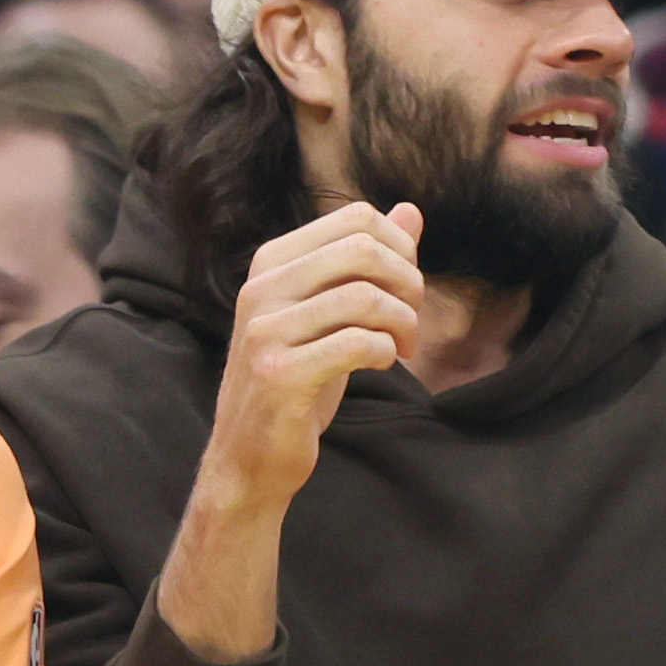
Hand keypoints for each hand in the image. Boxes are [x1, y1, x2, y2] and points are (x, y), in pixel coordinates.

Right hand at [158, 203, 422, 662]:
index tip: (407, 289)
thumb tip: (411, 212)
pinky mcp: (279, 373)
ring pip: (366, 297)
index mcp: (273, 262)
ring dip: (404, 325)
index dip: (402, 250)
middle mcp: (262, 287)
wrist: (252, 454)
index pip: (357, 219)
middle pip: (364, 250)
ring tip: (403, 349)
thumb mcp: (333, 312)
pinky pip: (358, 343)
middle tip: (412, 322)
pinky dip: (386, 353)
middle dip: (408, 284)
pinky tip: (383, 365)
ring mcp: (265, 329)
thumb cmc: (300, 377)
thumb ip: (367, 263)